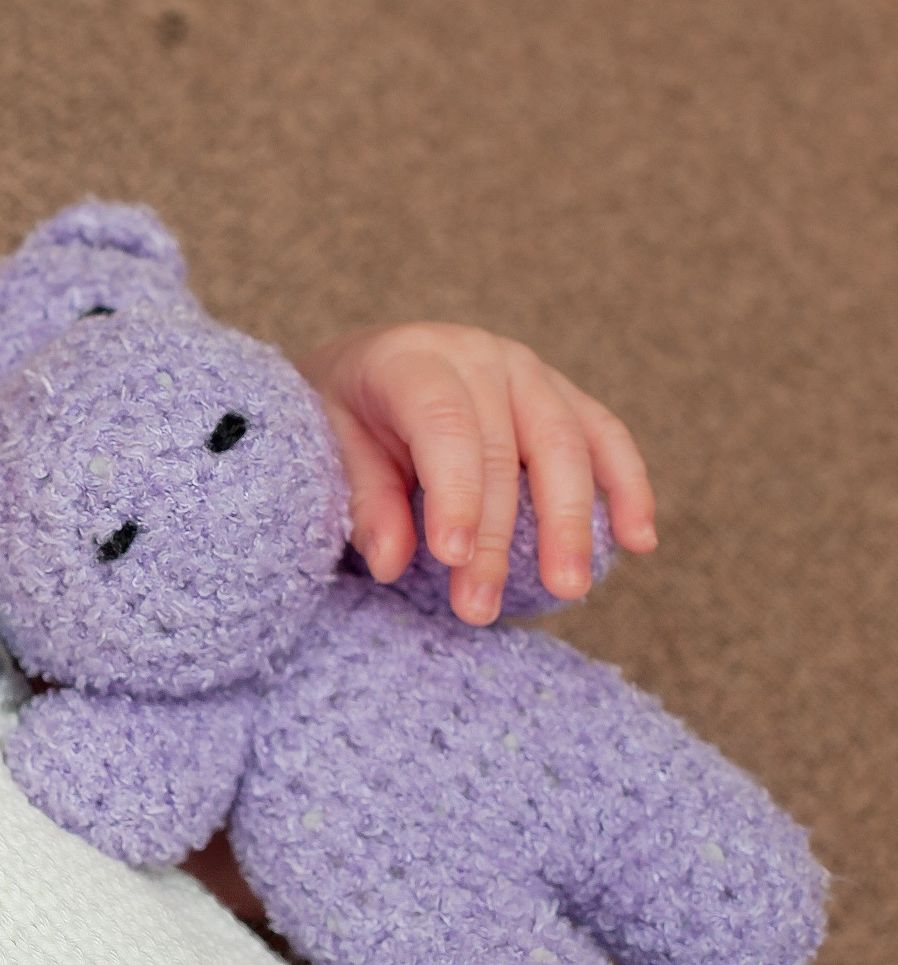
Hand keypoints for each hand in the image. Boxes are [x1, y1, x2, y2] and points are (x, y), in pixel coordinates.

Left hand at [298, 324, 656, 623]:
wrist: (359, 370)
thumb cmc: (339, 415)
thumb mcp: (326, 447)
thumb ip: (363, 500)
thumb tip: (393, 562)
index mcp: (412, 360)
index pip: (445, 425)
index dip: (454, 492)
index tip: (450, 557)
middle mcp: (478, 356)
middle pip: (505, 449)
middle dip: (497, 536)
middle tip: (481, 607)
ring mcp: (527, 372)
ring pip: (566, 444)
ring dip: (571, 522)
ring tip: (569, 589)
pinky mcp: (560, 395)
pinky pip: (604, 437)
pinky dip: (626, 488)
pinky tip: (638, 541)